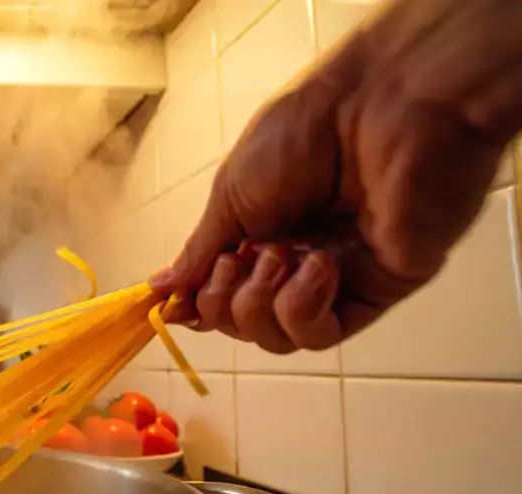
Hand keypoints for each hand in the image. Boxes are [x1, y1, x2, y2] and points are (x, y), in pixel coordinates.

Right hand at [151, 0, 521, 353]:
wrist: (377, 112)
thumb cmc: (302, 136)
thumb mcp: (231, 194)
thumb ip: (200, 252)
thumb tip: (160, 290)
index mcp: (261, 231)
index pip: (220, 294)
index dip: (198, 305)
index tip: (175, 305)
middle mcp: (295, 260)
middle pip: (243, 324)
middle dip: (226, 303)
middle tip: (239, 260)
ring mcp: (336, 280)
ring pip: (279, 338)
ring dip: (261, 304)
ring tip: (280, 256)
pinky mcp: (376, 290)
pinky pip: (324, 333)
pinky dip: (304, 308)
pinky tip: (318, 266)